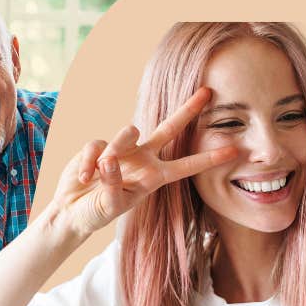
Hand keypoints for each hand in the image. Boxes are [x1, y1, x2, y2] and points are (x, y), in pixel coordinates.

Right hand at [49, 87, 237, 237]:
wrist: (71, 211)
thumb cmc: (96, 213)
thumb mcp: (110, 206)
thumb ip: (113, 183)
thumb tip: (109, 160)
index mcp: (153, 177)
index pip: (186, 166)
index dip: (209, 159)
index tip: (234, 151)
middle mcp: (142, 159)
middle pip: (169, 129)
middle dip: (188, 110)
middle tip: (207, 92)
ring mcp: (121, 150)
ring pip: (127, 133)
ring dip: (115, 148)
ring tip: (101, 169)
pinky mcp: (98, 146)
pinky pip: (96, 147)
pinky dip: (88, 164)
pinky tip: (83, 179)